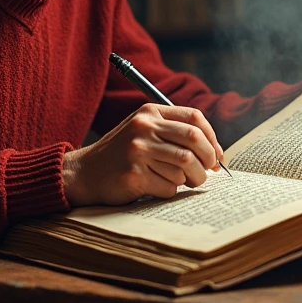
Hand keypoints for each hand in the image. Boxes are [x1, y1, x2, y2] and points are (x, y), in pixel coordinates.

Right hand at [63, 104, 223, 206]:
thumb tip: (215, 152)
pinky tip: (156, 187)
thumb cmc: (122, 153)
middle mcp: (144, 127)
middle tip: (208, 172)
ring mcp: (138, 150)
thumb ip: (173, 132)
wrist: (84, 172)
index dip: (212, 138)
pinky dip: (170, 191)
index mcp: (149, 112)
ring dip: (189, 179)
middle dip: (208, 159)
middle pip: (194, 140)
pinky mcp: (134, 175)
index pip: (194, 118)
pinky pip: (169, 186)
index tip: (217, 155)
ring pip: (185, 166)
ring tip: (181, 182)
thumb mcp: (143, 130)